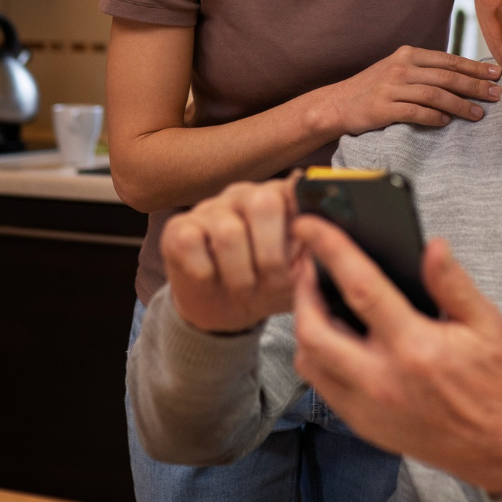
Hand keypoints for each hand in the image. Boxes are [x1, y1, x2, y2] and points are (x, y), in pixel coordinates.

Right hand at [160, 177, 308, 332]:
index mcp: (281, 199)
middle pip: (264, 203)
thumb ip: (314, 255)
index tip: (309, 239)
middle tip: (272, 283)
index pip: (297, 189)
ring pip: (229, 232)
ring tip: (245, 291)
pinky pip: (192, 244)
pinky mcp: (178, 228)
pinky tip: (211, 279)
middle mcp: (245, 195)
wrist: (223, 311)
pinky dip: (206, 273)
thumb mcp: (298, 276)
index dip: (305, 213)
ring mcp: (210, 208)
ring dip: (241, 274)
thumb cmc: (266, 286)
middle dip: (272, 255)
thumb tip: (323, 240)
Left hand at [289, 217, 501, 495]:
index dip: (330, 250)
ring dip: (304, 325)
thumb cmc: (499, 382)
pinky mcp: (364, 425)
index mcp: (416, 348)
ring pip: (309, 361)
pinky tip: (333, 336)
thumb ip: (453, 284)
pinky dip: (316, 356)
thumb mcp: (487, 324)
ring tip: (316, 298)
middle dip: (301, 290)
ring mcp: (369, 407)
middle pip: (313, 330)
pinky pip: (322, 386)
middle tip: (308, 265)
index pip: (360, 288)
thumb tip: (433, 246)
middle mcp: (383, 381)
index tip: (311, 226)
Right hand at [317, 46, 501, 136]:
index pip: (449, 60)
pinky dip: (433, 117)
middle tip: (496, 95)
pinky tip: (447, 122)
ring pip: (435, 94)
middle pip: (447, 76)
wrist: (337, 103)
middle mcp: (402, 67)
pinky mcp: (383, 107)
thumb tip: (462, 77)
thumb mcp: (398, 70)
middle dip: (475, 85)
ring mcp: (392, 87)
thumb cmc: (374, 89)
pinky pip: (415, 112)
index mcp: (409, 54)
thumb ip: (425, 71)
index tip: (496, 74)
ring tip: (478, 114)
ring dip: (460, 104)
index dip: (474, 67)